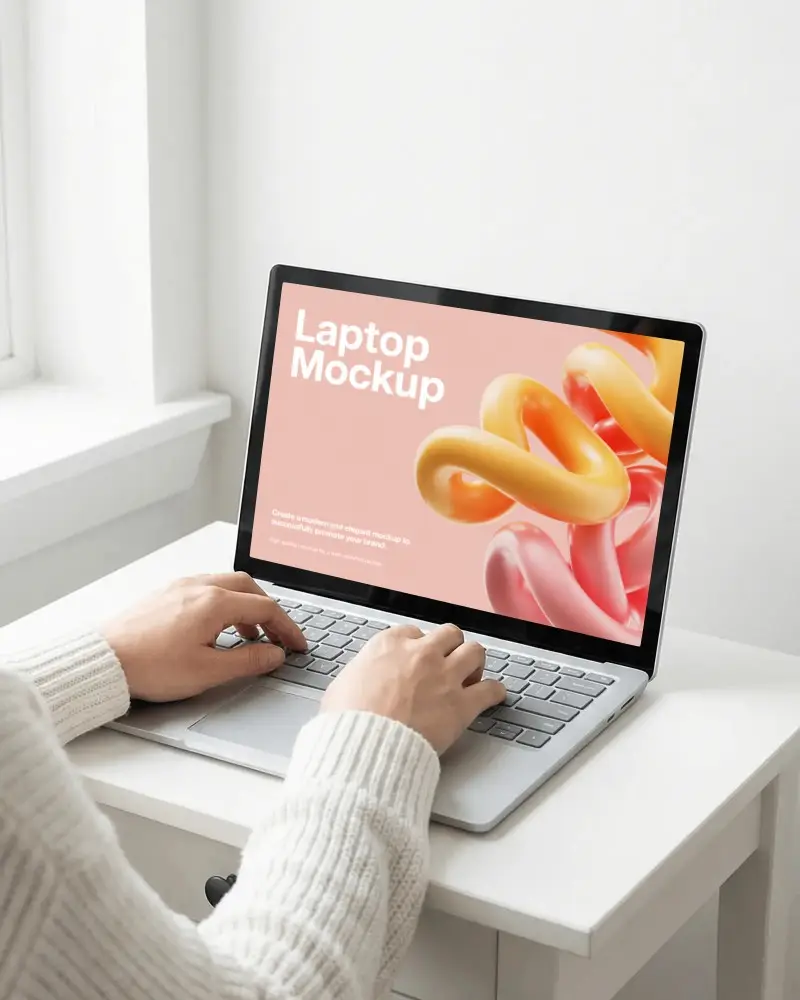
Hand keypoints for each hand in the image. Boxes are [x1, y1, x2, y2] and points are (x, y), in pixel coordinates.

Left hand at [102, 573, 306, 701]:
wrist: (104, 660)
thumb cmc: (149, 666)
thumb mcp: (207, 672)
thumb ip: (248, 661)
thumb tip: (274, 655)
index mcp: (215, 603)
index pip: (265, 608)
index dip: (287, 628)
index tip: (296, 645)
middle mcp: (200, 586)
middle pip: (250, 588)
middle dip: (269, 612)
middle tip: (278, 636)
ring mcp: (181, 586)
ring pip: (227, 585)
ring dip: (245, 607)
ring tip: (248, 636)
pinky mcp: (166, 593)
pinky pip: (206, 588)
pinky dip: (223, 604)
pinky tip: (216, 628)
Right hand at [322, 624, 504, 752]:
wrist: (367, 746)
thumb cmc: (348, 721)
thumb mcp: (341, 686)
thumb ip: (359, 675)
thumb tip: (359, 682)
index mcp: (390, 645)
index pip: (413, 633)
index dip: (417, 647)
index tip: (417, 659)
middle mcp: (421, 653)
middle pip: (449, 635)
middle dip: (450, 647)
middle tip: (448, 662)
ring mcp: (445, 676)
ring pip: (475, 651)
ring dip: (474, 662)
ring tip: (472, 674)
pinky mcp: (462, 704)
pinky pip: (491, 689)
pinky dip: (495, 692)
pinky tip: (495, 696)